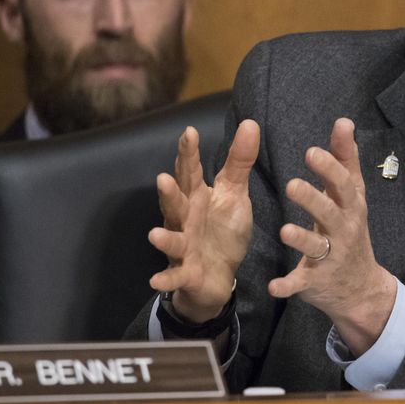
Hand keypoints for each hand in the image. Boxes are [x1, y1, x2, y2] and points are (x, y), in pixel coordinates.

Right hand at [148, 119, 259, 322]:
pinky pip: (175, 276)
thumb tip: (250, 122)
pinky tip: (156, 280)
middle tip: (163, 178)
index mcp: (197, 197)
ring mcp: (184, 247)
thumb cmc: (222, 229)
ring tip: (154, 233)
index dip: (189, 154)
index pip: (191, 172)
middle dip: (169, 193)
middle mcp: (185, 219)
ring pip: (173, 240)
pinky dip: (166, 279)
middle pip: (176, 204)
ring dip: (164, 238)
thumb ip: (240, 161)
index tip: (189, 132)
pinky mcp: (187, 272)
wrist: (219, 275)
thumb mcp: (235, 193)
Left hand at [268, 118, 395, 355]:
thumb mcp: (353, 196)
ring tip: (284, 231)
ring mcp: (330, 256)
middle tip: (291, 185)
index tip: (311, 152)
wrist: (361, 288)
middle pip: (329, 212)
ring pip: (316, 246)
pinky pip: (300, 282)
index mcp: (350, 206)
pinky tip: (272, 286)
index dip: (328, 168)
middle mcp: (343, 229)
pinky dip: (288, 285)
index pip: (342, 184)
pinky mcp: (315, 281)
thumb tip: (344, 122)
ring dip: (301, 239)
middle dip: (312, 199)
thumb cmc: (351, 230)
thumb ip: (345, 159)